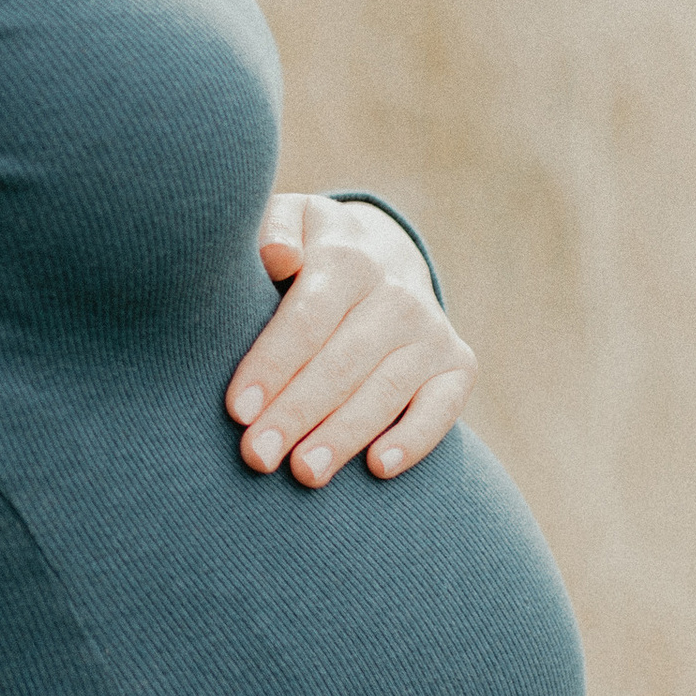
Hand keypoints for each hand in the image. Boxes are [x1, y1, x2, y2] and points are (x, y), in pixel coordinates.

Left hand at [229, 193, 475, 487]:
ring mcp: (431, 331)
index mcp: (349, 256)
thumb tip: (277, 256)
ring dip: (344, 435)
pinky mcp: (458, 364)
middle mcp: (397, 294)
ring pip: (385, 391)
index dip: (272, 366)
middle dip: (296, 413)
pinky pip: (442, 408)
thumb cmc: (308, 250)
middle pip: (341, 363)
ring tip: (305, 472)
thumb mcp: (288, 222)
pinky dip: (416, 438)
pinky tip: (379, 467)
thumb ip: (273, 231)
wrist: (381, 255)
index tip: (237, 411)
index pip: (307, 319)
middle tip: (256, 456)